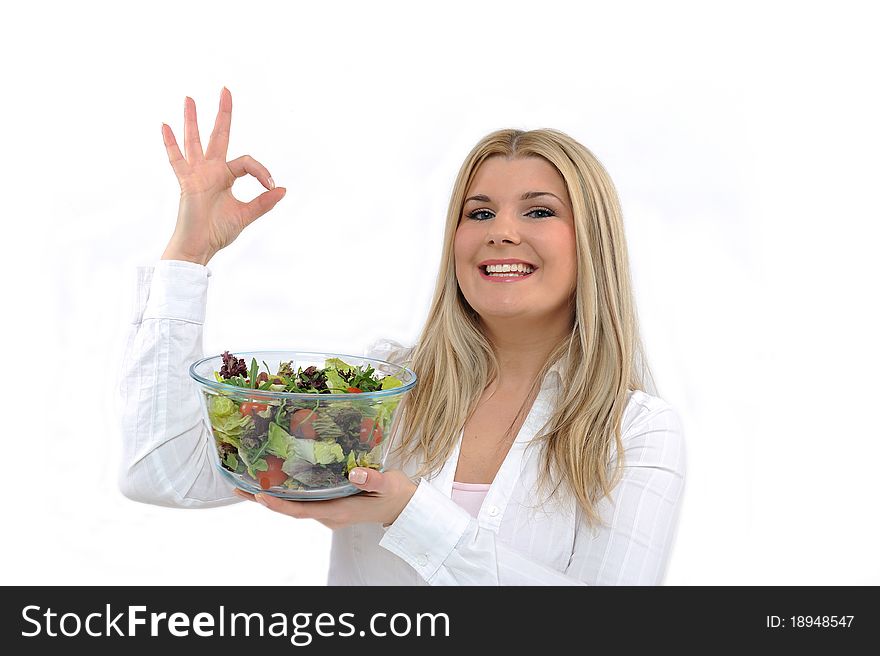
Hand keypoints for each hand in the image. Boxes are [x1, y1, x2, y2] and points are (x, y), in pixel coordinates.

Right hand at [160, 88, 286, 264]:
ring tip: (190, 98)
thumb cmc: (218, 231)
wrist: (200, 246)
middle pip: (218, 136)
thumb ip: (264, 202)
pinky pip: (177, 160)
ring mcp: (196, 174)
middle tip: (226, 90)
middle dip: (223, 114)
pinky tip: (165, 125)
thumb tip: (283, 189)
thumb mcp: (247, 215)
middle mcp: (211, 171)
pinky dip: (170, 144)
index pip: (247, 162)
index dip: (262, 171)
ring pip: (194, 141)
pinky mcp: (186, 182)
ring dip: (192, 120)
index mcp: (226, 176)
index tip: (271, 185)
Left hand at [233, 468, 418, 529]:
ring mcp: (328, 511)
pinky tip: (277, 479)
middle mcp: (329, 514)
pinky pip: (303, 501)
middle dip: (265, 500)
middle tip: (239, 487)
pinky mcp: (330, 504)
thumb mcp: (388, 484)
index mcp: (339, 512)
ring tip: (248, 482)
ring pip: (295, 505)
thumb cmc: (395, 495)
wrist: (403, 506)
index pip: (302, 510)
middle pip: (291, 509)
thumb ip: (372, 479)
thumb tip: (354, 472)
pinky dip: (287, 491)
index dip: (280, 504)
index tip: (260, 495)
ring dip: (272, 496)